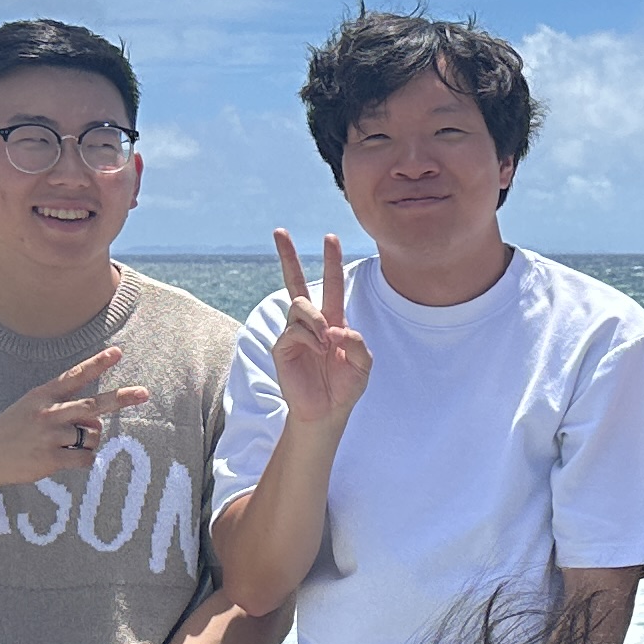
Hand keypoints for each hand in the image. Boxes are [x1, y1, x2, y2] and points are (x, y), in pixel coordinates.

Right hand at [0, 348, 147, 497]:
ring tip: (69, 445)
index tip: (117, 353)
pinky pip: (85, 458)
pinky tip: (68, 459)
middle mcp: (48, 412)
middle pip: (93, 404)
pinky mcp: (50, 458)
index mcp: (43, 395)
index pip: (74, 376)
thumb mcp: (30, 406)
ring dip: (89, 442)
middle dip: (121, 398)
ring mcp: (49, 435)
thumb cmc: (12, 430)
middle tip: (144, 393)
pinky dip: (84, 459)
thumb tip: (96, 419)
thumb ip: (60, 406)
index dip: (97, 364)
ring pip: (92, 435)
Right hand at [268, 230, 372, 429]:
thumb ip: (358, 343)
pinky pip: (295, 329)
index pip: (330, 284)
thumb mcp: (363, 364)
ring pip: (300, 304)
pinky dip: (311, 337)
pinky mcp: (283, 347)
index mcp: (332, 320)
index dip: (331, 262)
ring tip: (327, 342)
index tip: (330, 237)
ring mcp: (294, 333)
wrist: (327, 411)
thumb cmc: (345, 388)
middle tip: (280, 231)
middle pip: (295, 282)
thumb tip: (337, 327)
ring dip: (317, 319)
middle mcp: (311, 322)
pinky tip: (319, 350)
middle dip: (288, 256)